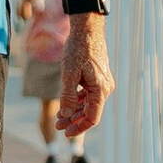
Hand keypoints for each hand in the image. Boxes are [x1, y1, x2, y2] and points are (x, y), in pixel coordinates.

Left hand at [55, 12, 110, 136]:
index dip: (79, 127)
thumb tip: (66, 116)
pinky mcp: (97, 78)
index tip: (66, 132)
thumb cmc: (78, 49)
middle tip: (58, 125)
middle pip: (90, 112)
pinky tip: (67, 105)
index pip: (92, 117)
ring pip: (89, 104)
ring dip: (75, 112)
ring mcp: (102, 83)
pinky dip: (78, 101)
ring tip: (59, 118)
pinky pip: (89, 95)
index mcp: (100, 90)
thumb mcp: (69, 74)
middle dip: (74, 121)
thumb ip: (68, 96)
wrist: (87, 30)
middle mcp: (104, 88)